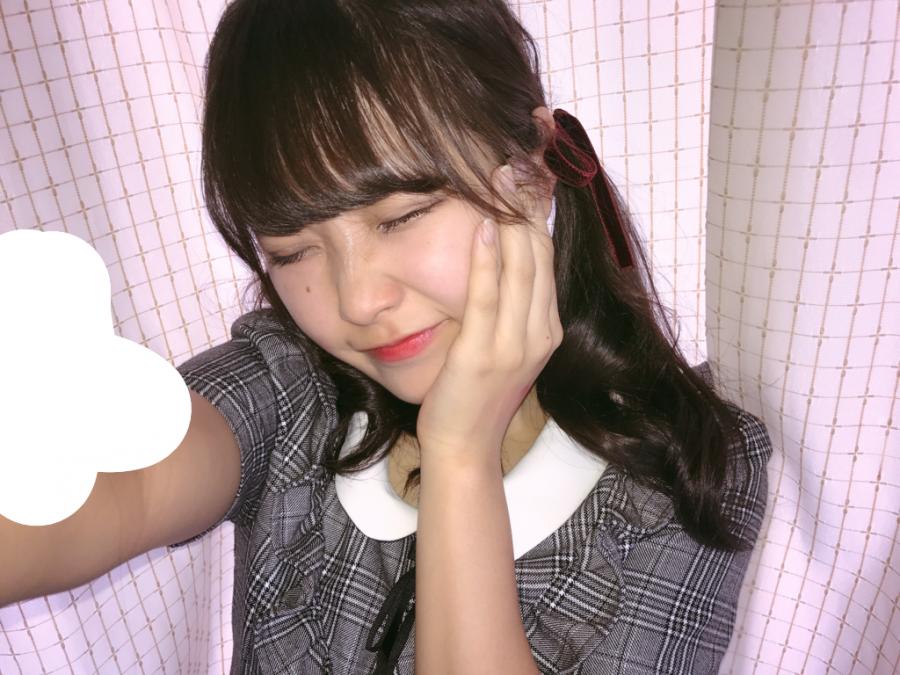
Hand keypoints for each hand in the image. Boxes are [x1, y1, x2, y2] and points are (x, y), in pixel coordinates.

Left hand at [415, 164, 562, 465]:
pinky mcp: (483, 353)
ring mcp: (515, 345)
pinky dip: (487, 260)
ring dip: (510, 221)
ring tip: (500, 179)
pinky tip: (483, 227)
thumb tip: (502, 258)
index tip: (525, 176)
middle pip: (539, 257)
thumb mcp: (506, 347)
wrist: (465, 445)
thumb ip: (511, 307)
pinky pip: (488, 297)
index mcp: (548, 329)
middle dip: (527, 207)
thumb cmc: (478, 394)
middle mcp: (541, 333)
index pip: (546, 260)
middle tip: (514, 162)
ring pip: (521, 270)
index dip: (537, 215)